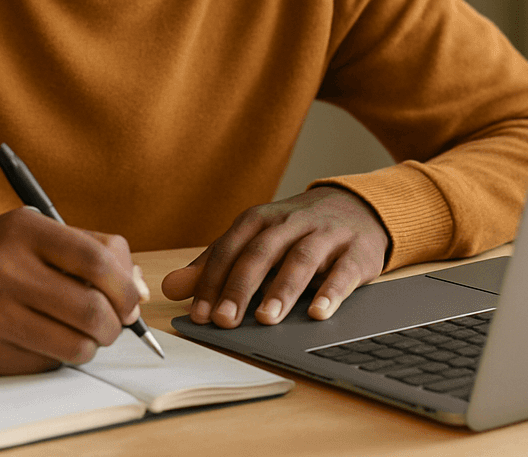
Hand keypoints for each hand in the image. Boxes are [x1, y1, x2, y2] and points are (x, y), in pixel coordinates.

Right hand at [0, 208, 149, 374]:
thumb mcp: (28, 233)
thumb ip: (85, 251)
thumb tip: (139, 290)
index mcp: (23, 229)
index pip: (98, 260)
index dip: (125, 287)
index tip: (130, 301)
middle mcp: (5, 268)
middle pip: (91, 309)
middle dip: (114, 326)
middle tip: (111, 326)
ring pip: (73, 346)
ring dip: (89, 347)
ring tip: (81, 337)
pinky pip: (43, 364)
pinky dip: (54, 358)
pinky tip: (38, 340)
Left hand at [161, 186, 387, 327]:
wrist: (357, 207)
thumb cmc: (294, 232)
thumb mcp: (253, 240)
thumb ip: (215, 264)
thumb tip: (170, 287)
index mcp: (259, 220)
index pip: (229, 249)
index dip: (212, 280)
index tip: (199, 314)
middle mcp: (290, 222)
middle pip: (261, 253)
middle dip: (241, 287)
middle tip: (226, 320)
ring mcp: (325, 235)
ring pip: (300, 260)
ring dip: (281, 290)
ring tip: (266, 319)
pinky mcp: (356, 251)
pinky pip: (343, 272)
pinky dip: (331, 292)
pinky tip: (318, 313)